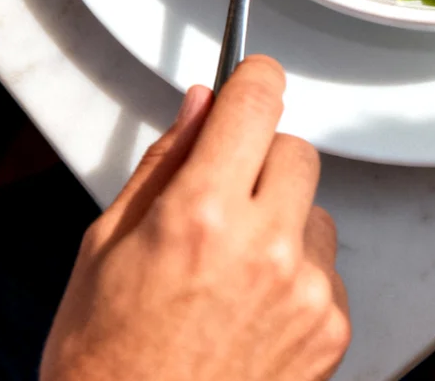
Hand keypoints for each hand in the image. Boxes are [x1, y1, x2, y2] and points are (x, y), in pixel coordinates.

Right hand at [42, 55, 349, 380]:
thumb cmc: (106, 363)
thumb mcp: (103, 250)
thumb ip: (164, 165)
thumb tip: (200, 106)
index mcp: (200, 215)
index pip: (256, 104)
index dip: (252, 81)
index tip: (250, 81)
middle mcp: (264, 246)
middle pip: (295, 150)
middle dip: (259, 161)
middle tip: (216, 202)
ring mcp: (306, 289)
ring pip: (315, 211)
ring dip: (282, 224)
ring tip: (227, 273)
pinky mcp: (331, 327)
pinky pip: (325, 270)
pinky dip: (296, 279)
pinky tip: (249, 311)